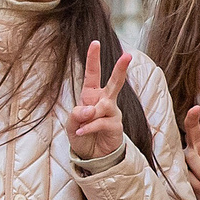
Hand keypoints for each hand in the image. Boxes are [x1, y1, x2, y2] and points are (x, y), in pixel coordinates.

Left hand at [67, 41, 132, 160]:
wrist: (92, 156)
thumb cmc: (82, 135)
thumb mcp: (72, 123)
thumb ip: (77, 114)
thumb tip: (89, 110)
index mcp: (92, 95)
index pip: (93, 74)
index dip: (93, 58)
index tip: (95, 43)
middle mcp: (105, 100)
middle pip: (115, 82)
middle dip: (120, 68)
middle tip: (128, 55)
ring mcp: (112, 112)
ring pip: (104, 105)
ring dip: (91, 114)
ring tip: (83, 122)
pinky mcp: (116, 125)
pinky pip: (101, 122)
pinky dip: (89, 127)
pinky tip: (82, 132)